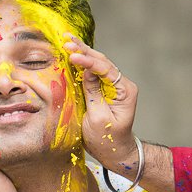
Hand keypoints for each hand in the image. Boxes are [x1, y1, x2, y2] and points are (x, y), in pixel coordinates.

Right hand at [63, 34, 139, 174]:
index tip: (72, 56)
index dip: (88, 61)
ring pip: (98, 64)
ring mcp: (114, 86)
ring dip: (82, 52)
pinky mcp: (105, 89)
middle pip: (102, 61)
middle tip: (67, 40)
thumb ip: (93, 92)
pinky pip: (94, 72)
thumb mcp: (97, 117)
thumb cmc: (107, 139)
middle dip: (84, 50)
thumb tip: (87, 70)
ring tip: (68, 40)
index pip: (105, 70)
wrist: (114, 151)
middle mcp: (122, 84)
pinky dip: (83, 62)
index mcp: (125, 91)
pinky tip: (73, 53)